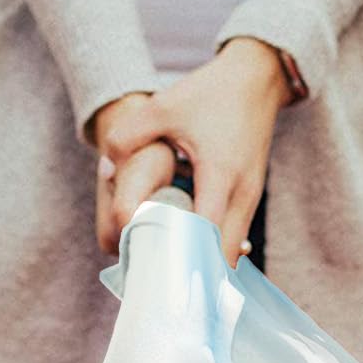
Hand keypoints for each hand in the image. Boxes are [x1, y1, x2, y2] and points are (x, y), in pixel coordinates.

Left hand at [94, 38, 290, 266]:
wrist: (257, 78)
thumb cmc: (211, 92)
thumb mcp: (165, 106)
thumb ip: (129, 135)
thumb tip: (105, 170)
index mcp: (220, 175)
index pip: (205, 235)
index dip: (182, 257)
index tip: (158, 274)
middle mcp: (242, 194)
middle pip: (222, 256)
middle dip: (194, 273)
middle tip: (161, 284)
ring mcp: (251, 199)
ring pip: (230, 251)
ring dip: (204, 263)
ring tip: (171, 274)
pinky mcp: (250, 199)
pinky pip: (233, 237)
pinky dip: (213, 250)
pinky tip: (187, 253)